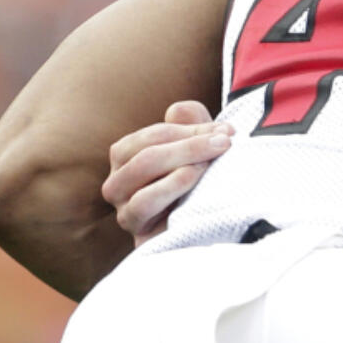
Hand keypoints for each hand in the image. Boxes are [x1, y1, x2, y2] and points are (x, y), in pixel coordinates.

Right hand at [102, 100, 232, 245]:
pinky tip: (195, 180)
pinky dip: (171, 187)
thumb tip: (178, 110)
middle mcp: (116, 182)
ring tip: (209, 163)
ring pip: (140, 176)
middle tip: (225, 143)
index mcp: (126, 155)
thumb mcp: (198, 145)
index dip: (192, 130)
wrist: (201, 225)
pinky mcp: (135, 232)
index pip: (155, 135)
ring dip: (181, 165)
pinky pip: (143, 205)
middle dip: (190, 146)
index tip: (226, 131)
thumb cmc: (197, 179)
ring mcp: (124, 210)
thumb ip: (191, 121)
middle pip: (147, 156)